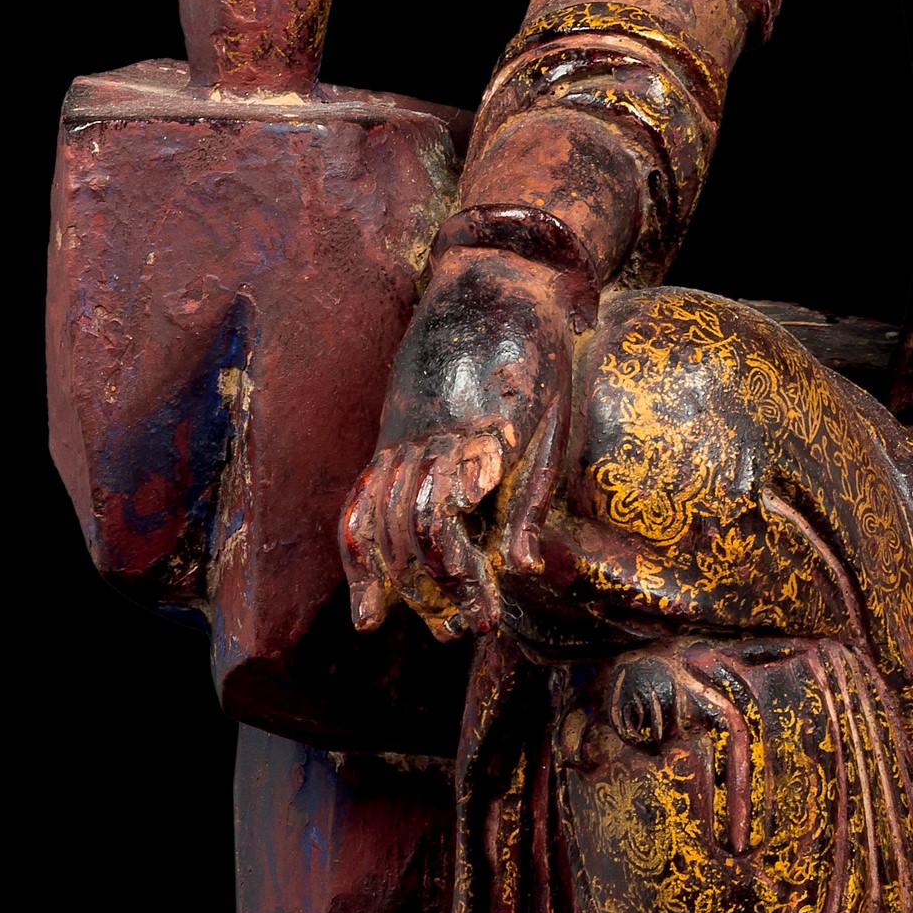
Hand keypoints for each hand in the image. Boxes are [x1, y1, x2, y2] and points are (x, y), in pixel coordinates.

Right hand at [340, 250, 589, 641]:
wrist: (496, 281)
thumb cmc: (537, 354)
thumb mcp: (553, 421)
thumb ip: (530, 495)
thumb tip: (522, 570)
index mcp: (471, 437)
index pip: (448, 521)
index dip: (461, 576)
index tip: (484, 618)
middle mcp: (425, 441)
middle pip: (411, 530)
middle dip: (437, 590)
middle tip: (468, 632)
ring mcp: (400, 436)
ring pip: (380, 519)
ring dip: (399, 581)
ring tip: (424, 627)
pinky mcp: (390, 434)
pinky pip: (360, 498)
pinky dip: (358, 551)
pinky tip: (368, 598)